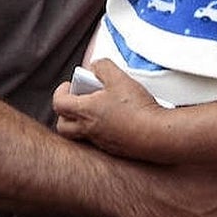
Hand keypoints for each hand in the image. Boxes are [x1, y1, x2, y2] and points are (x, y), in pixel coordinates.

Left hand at [53, 59, 167, 158]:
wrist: (158, 135)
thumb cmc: (137, 108)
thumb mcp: (119, 78)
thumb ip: (103, 67)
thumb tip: (95, 67)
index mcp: (86, 112)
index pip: (58, 104)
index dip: (61, 91)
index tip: (70, 85)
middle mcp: (89, 130)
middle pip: (63, 126)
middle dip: (65, 112)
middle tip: (78, 100)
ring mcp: (101, 142)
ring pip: (80, 135)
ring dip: (82, 122)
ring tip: (98, 109)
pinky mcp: (115, 149)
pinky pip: (99, 141)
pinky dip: (100, 130)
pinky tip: (116, 120)